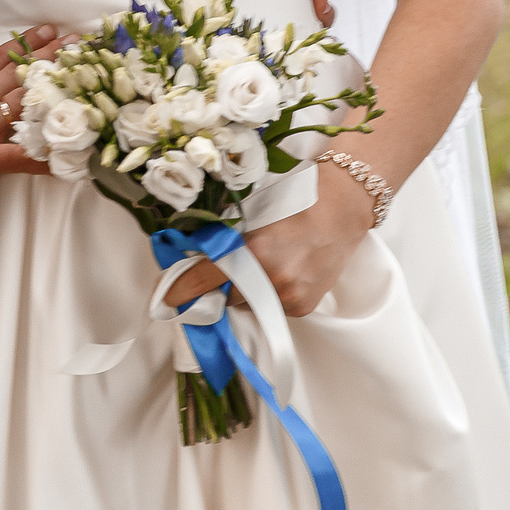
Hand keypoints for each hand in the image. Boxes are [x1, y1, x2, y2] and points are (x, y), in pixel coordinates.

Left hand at [165, 158, 372, 314]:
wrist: (342, 209)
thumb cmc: (294, 202)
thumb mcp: (253, 213)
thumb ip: (224, 238)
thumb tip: (194, 255)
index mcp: (253, 251)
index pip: (205, 278)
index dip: (183, 290)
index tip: (167, 300)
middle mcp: (271, 279)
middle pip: (225, 295)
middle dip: (220, 285)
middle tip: (227, 267)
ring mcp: (289, 296)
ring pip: (248, 304)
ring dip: (245, 291)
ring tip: (264, 265)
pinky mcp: (302, 307)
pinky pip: (271, 307)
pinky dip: (269, 295)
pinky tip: (283, 272)